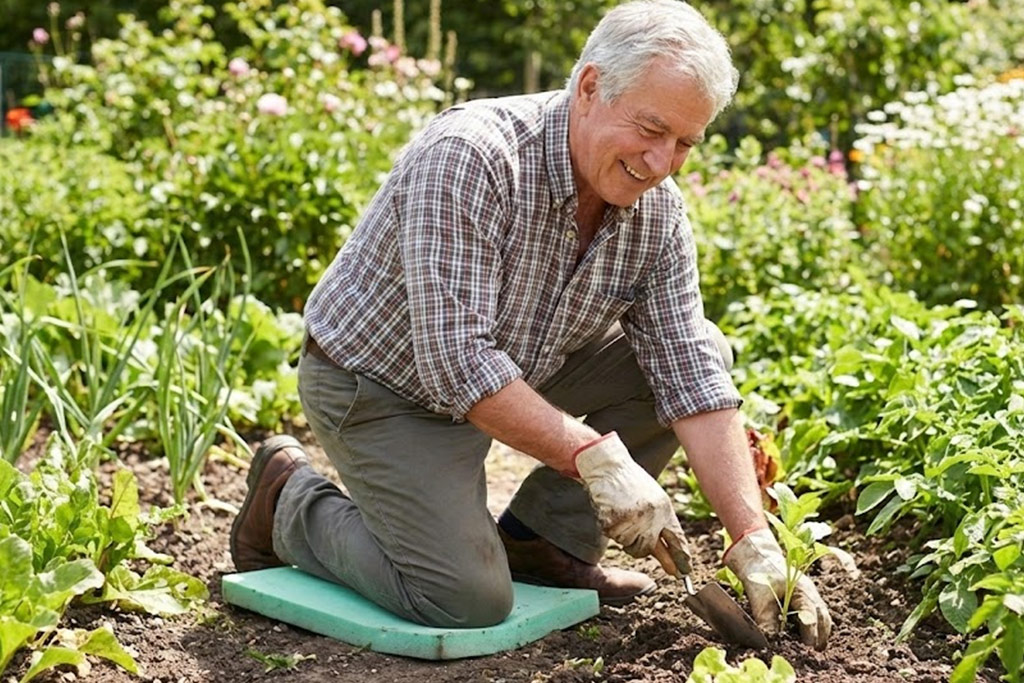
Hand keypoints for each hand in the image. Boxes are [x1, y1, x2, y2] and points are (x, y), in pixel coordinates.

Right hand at [574, 432, 690, 570]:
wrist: (608, 467)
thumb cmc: (631, 482)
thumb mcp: (653, 498)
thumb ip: (661, 520)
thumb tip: (671, 547)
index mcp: (663, 508)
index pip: (676, 537)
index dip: (682, 556)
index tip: (686, 570)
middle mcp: (650, 516)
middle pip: (654, 549)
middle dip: (666, 561)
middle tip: (675, 573)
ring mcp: (632, 520)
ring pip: (634, 547)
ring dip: (630, 541)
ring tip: (626, 521)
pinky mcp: (615, 523)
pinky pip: (618, 540)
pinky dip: (616, 533)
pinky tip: (615, 516)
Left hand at [724, 528, 831, 648]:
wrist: (758, 557)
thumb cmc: (760, 573)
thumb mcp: (760, 597)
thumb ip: (766, 620)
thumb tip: (770, 642)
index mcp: (803, 590)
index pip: (811, 615)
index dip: (810, 633)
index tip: (808, 648)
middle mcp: (811, 593)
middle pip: (823, 617)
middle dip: (821, 635)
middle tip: (817, 653)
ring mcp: (810, 594)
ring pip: (822, 616)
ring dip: (820, 632)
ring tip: (816, 649)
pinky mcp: (804, 598)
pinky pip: (815, 614)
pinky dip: (815, 626)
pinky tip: (808, 638)